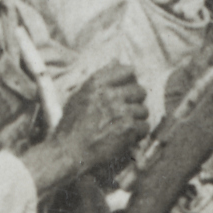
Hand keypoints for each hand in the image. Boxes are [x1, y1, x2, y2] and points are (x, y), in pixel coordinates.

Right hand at [51, 65, 151, 181]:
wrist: (69, 152)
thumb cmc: (71, 127)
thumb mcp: (79, 96)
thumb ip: (99, 79)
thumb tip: (116, 60)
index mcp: (96, 84)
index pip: (127, 70)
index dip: (130, 80)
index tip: (126, 90)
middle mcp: (110, 94)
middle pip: (139, 90)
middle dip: (135, 102)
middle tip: (126, 113)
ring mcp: (121, 111)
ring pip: (143, 110)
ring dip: (136, 119)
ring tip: (123, 127)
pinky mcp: (128, 128)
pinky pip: (144, 126)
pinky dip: (137, 134)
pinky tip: (125, 138)